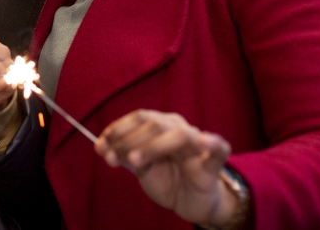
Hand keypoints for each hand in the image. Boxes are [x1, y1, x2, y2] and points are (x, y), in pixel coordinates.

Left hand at [95, 110, 237, 226]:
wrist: (191, 201)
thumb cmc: (167, 178)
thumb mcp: (141, 167)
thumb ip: (123, 156)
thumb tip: (101, 148)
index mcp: (161, 126)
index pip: (139, 118)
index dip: (118, 129)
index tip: (100, 146)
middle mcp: (179, 129)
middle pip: (155, 124)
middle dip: (128, 140)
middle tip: (111, 157)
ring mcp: (197, 146)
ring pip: (179, 136)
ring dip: (153, 146)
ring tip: (133, 161)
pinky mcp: (212, 165)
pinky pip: (219, 149)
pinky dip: (213, 143)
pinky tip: (203, 141)